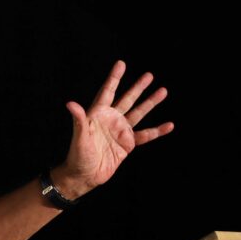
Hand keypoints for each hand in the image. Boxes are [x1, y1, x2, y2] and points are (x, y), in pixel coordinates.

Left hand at [56, 60, 173, 197]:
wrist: (85, 175)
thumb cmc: (78, 156)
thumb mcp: (79, 137)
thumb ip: (79, 120)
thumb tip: (71, 104)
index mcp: (98, 115)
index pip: (108, 92)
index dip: (114, 78)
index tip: (121, 64)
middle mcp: (111, 120)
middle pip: (127, 99)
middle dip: (138, 87)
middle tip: (149, 75)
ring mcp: (120, 131)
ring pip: (138, 113)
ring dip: (150, 103)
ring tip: (163, 91)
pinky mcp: (127, 145)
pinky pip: (145, 135)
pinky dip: (157, 131)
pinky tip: (169, 125)